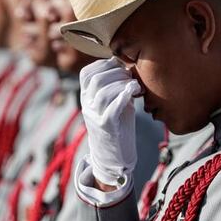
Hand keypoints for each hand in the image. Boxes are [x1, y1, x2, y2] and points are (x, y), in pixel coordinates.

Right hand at [80, 57, 140, 186]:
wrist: (113, 156)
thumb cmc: (117, 125)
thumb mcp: (111, 102)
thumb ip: (113, 85)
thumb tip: (123, 64)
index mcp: (85, 97)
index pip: (86, 73)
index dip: (104, 64)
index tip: (120, 67)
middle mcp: (86, 105)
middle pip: (96, 79)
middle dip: (117, 73)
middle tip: (130, 77)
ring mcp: (94, 116)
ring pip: (104, 91)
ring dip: (122, 84)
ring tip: (134, 86)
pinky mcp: (106, 126)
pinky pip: (112, 107)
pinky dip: (124, 95)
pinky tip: (134, 93)